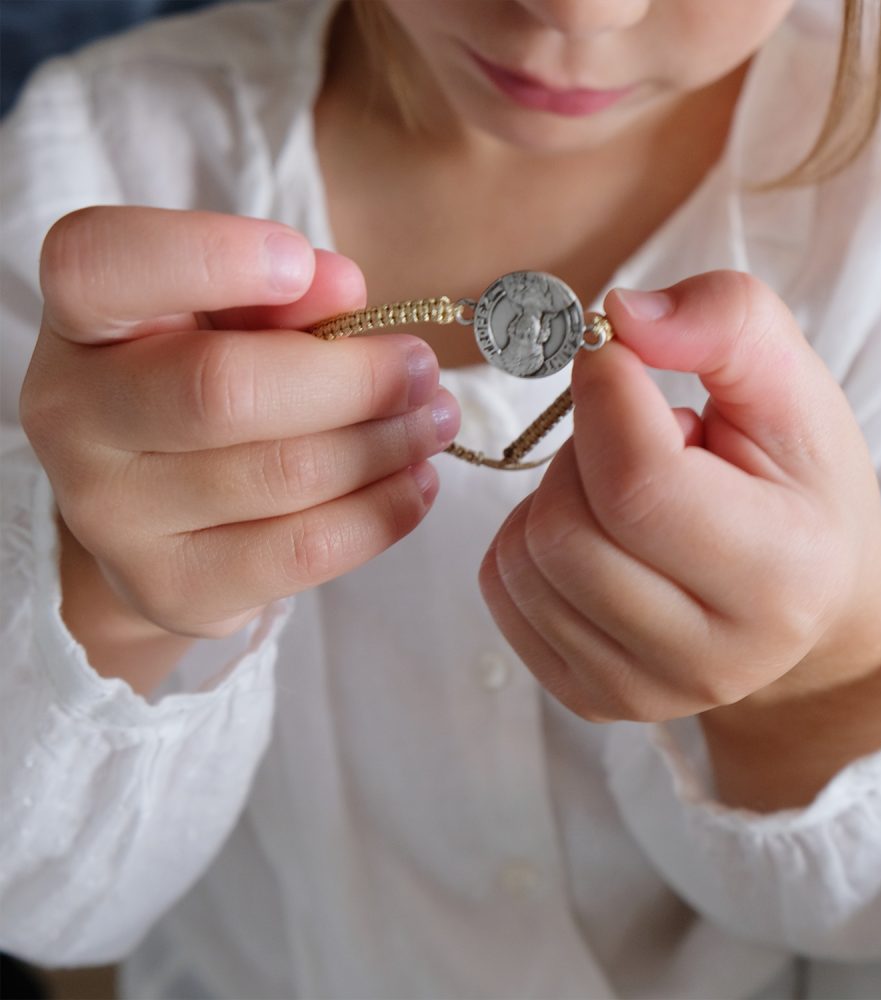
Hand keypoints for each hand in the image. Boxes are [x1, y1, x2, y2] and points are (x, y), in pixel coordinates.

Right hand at [21, 207, 459, 645]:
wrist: (154, 502)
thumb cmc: (200, 379)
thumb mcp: (224, 315)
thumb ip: (276, 291)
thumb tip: (342, 288)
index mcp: (82, 320)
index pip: (103, 264)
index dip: (210, 257)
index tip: (301, 267)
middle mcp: (74, 420)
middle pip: (226, 392)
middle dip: (355, 379)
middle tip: (422, 369)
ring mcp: (115, 519)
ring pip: (286, 475)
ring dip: (388, 444)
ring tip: (433, 419)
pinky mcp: (175, 589)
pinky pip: (307, 550)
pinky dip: (383, 512)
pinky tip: (418, 483)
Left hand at [480, 271, 880, 726]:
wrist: (806, 599)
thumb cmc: (798, 486)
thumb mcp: (792, 387)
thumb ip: (723, 322)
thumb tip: (617, 315)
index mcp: (780, 577)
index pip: (639, 483)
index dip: (603, 396)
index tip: (613, 356)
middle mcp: (711, 660)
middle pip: (566, 529)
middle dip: (581, 451)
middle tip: (637, 440)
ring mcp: (643, 692)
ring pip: (525, 558)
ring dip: (555, 493)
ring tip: (628, 493)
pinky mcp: (591, 698)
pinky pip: (502, 590)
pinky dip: (528, 537)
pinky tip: (595, 532)